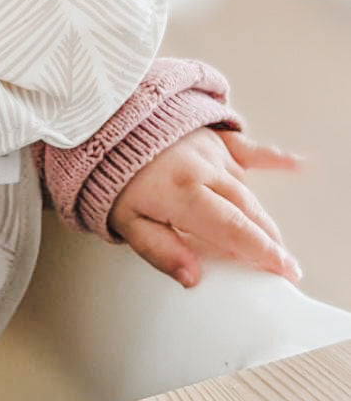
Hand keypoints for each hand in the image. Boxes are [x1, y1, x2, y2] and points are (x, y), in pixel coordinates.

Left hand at [107, 127, 302, 288]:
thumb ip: (160, 250)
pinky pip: (249, 148)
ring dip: (259, 214)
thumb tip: (192, 277)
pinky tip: (299, 163)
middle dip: (268, 239)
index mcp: (183, 194)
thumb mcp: (125, 221)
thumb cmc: (112, 175)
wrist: (103, 123)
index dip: (262, 252)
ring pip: (245, 188)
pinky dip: (275, 157)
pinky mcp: (212, 136)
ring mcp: (211, 151)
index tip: (284, 271)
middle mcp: (204, 171)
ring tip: (271, 241)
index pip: (233, 229)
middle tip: (284, 265)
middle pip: (247, 210)